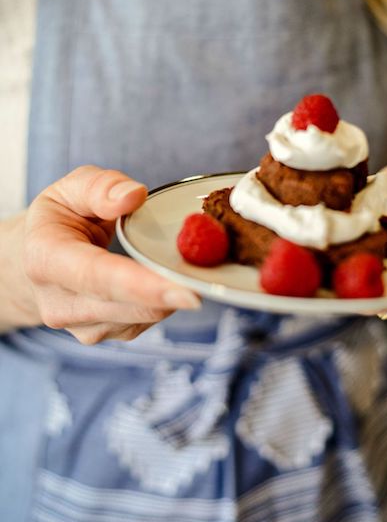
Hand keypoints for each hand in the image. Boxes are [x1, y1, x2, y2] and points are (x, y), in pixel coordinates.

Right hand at [22, 166, 199, 343]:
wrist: (37, 259)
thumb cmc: (61, 218)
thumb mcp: (71, 188)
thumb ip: (100, 186)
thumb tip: (135, 196)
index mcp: (46, 260)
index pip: (97, 277)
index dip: (143, 287)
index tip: (187, 293)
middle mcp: (60, 303)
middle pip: (127, 307)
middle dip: (172, 295)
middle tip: (214, 280)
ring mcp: (82, 327)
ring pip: (142, 318)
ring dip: (169, 295)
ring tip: (179, 265)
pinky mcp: (104, 334)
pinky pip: (146, 321)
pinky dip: (163, 301)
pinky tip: (162, 279)